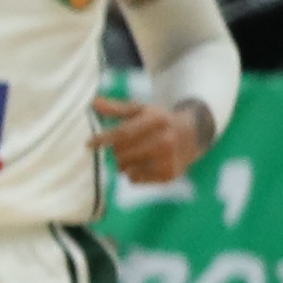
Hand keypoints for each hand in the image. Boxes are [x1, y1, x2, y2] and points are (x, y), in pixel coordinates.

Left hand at [92, 91, 215, 187]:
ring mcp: (168, 159)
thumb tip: (95, 102)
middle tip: (119, 148)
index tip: (89, 144)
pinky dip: (132, 173)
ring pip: (127, 168)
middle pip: (123, 154)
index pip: (124, 133)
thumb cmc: (159, 121)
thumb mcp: (141, 110)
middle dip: (114, 152)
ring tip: (134, 154)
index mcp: (157, 120)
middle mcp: (165, 140)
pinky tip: (142, 164)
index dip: (104, 139)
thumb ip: (117, 108)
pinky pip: (135, 179)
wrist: (194, 136)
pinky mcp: (169, 174)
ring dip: (122, 163)